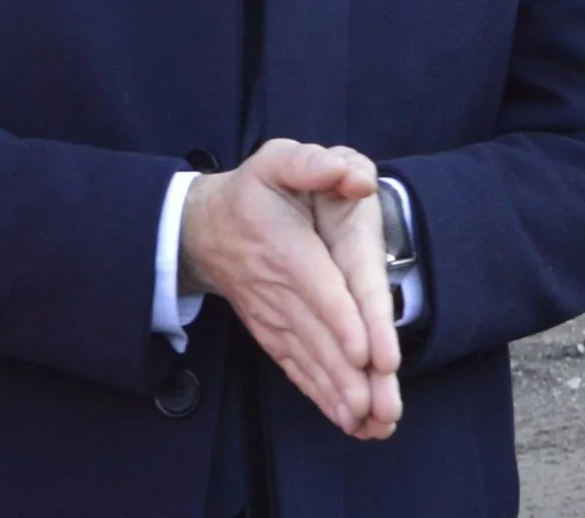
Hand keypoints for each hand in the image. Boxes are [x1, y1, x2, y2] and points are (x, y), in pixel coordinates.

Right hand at [177, 139, 401, 438]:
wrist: (206, 229)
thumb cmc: (253, 191)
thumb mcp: (278, 161)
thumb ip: (314, 164)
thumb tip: (354, 177)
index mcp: (287, 248)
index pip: (318, 288)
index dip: (342, 320)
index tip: (365, 354)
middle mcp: (279, 290)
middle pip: (318, 337)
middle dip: (348, 374)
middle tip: (378, 407)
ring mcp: (274, 317)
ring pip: (309, 360)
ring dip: (338, 394)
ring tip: (369, 423)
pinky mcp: (273, 334)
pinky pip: (297, 368)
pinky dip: (320, 395)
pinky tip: (346, 419)